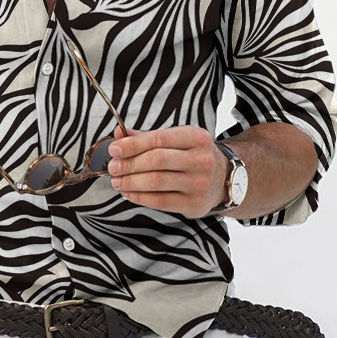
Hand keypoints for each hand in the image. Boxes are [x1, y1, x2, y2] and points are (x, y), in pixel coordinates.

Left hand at [107, 125, 229, 218]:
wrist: (224, 179)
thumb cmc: (192, 156)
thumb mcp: (177, 140)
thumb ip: (147, 137)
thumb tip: (118, 134)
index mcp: (196, 137)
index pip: (159, 139)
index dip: (133, 144)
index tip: (114, 149)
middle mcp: (201, 159)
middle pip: (156, 161)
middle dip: (129, 164)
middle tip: (112, 167)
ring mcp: (199, 183)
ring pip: (156, 182)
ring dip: (130, 182)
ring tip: (116, 181)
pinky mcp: (194, 204)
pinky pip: (159, 201)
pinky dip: (139, 197)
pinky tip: (128, 192)